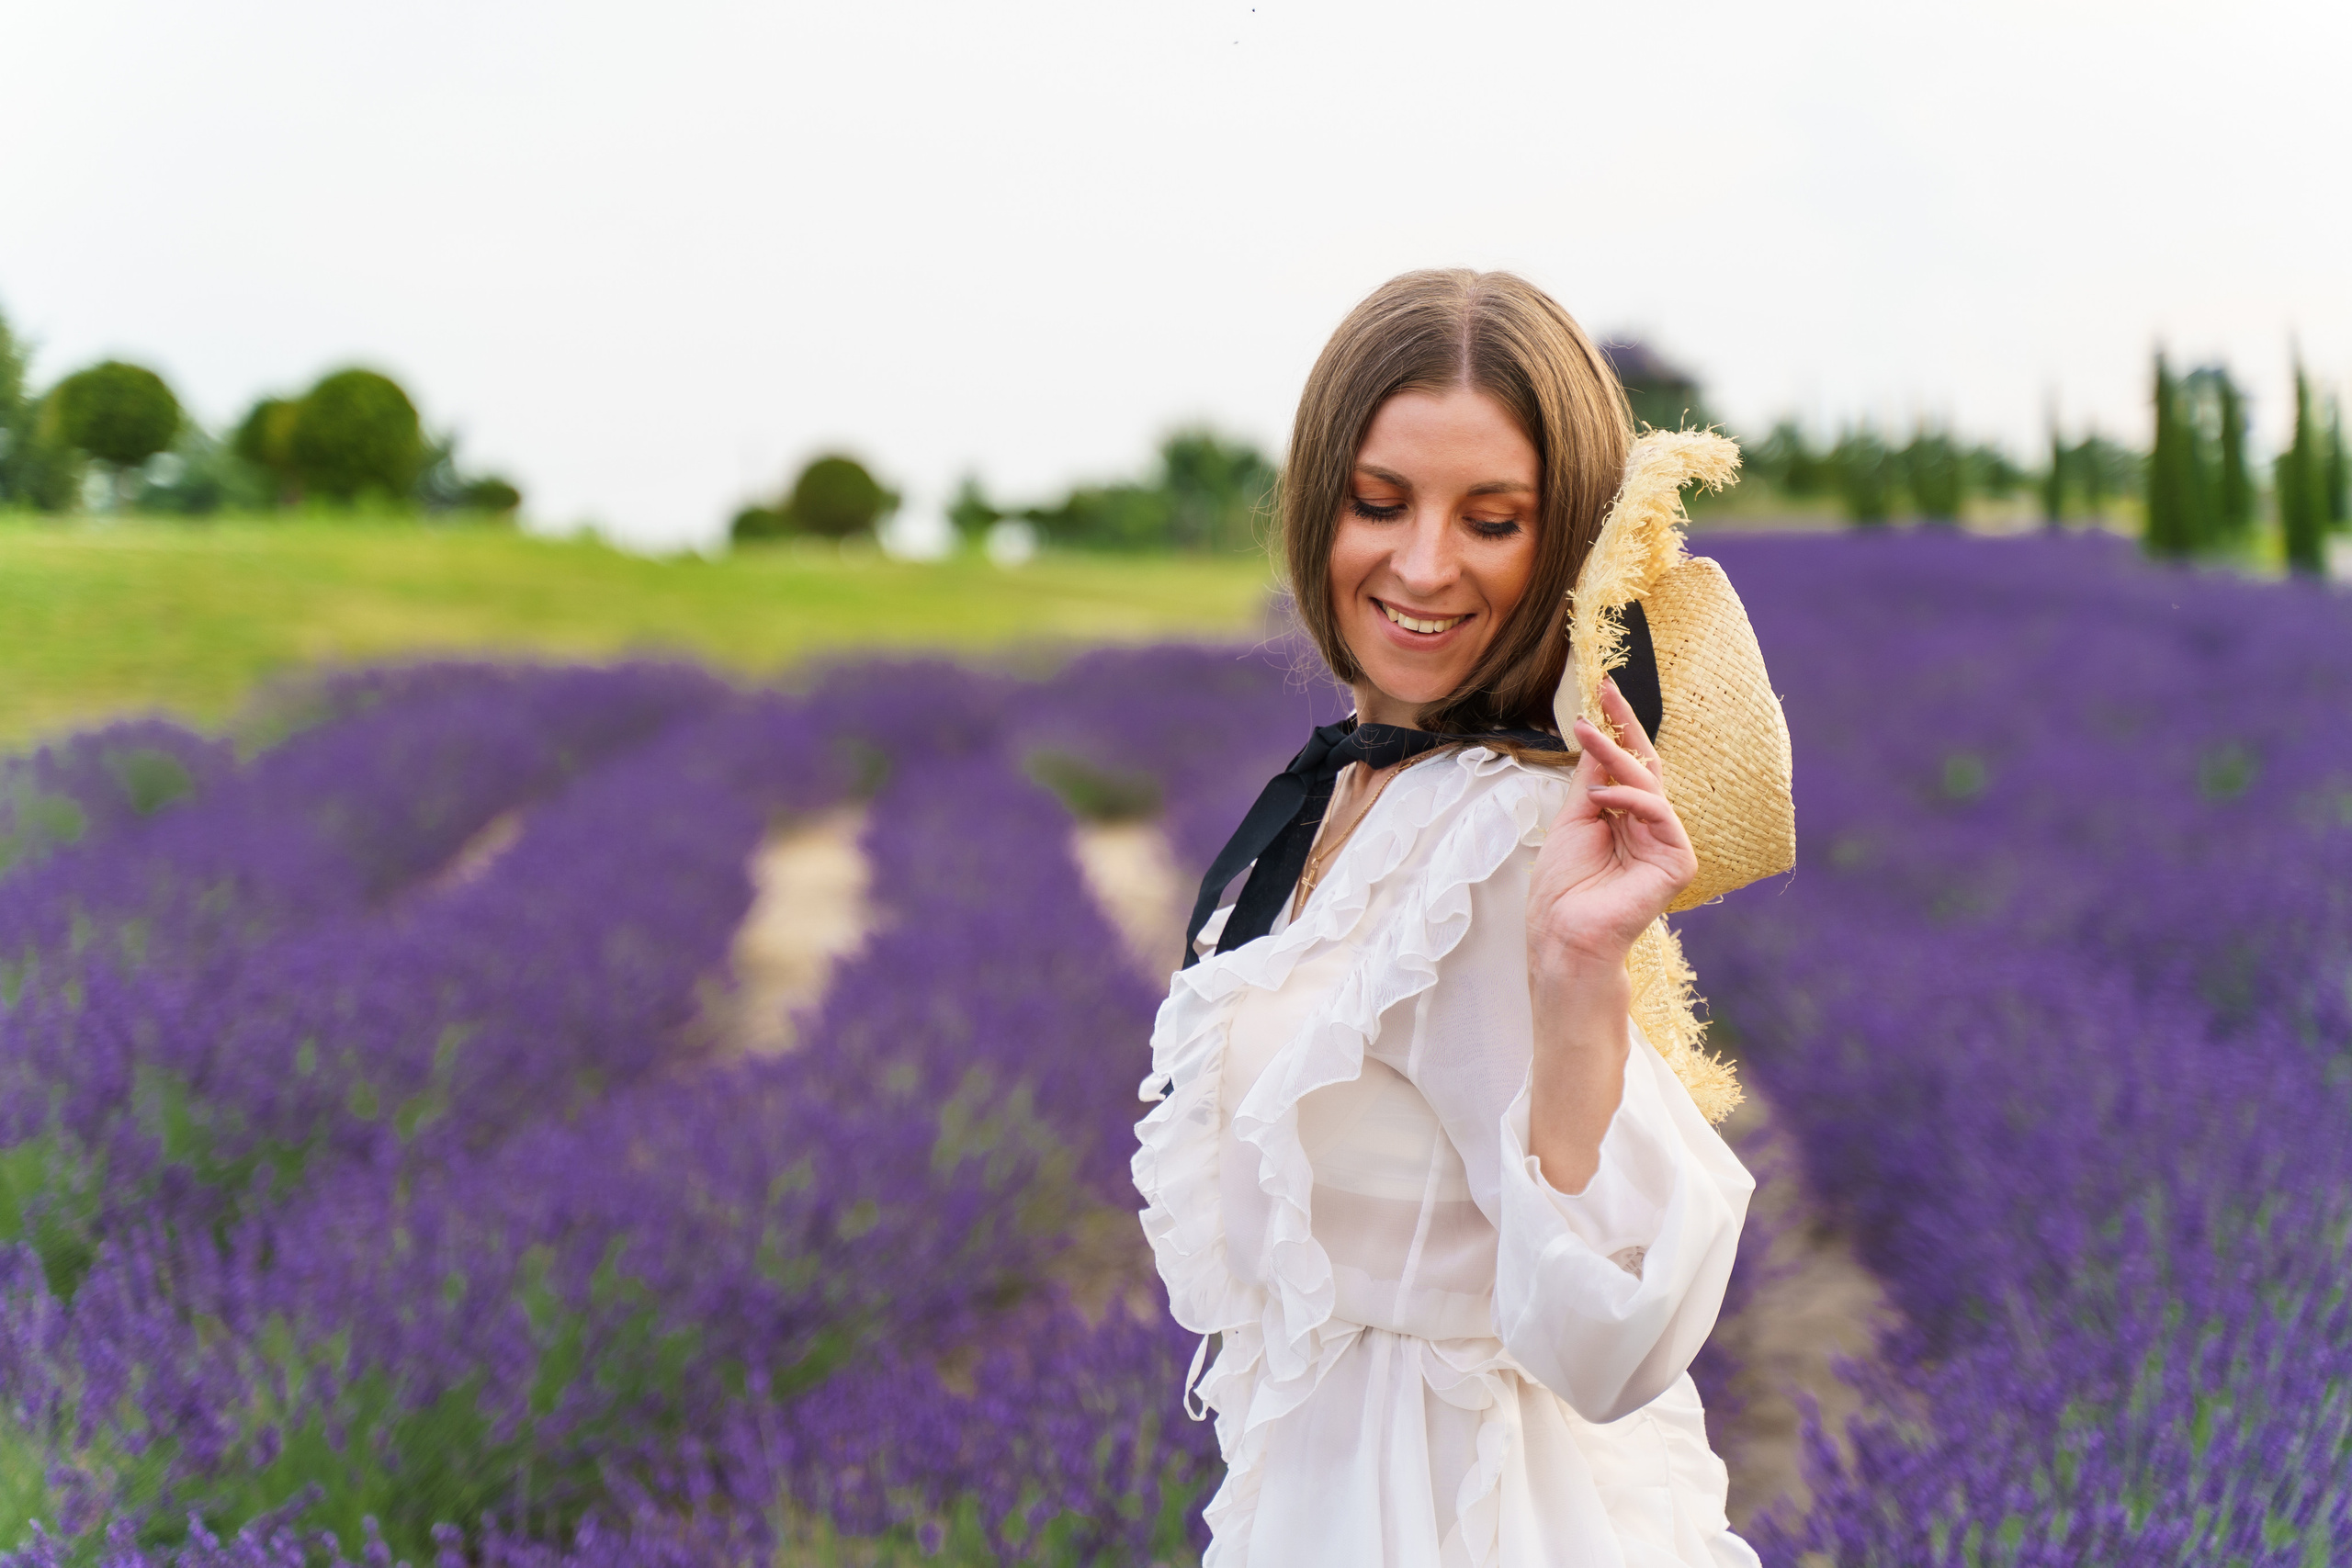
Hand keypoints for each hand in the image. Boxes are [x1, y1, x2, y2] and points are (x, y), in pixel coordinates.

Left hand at [1527, 676, 1698, 976]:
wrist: (1563, 934)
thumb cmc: (1563, 887)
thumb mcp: (1573, 818)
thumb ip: (1591, 779)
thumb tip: (1596, 735)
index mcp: (1626, 818)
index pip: (1628, 765)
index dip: (1619, 728)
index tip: (1605, 689)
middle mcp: (1649, 827)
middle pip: (1645, 766)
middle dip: (1624, 726)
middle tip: (1604, 693)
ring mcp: (1666, 843)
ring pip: (1649, 784)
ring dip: (1616, 757)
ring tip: (1588, 737)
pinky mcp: (1678, 861)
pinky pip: (1659, 814)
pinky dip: (1630, 799)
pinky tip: (1603, 797)